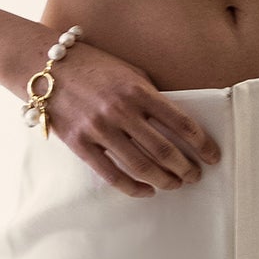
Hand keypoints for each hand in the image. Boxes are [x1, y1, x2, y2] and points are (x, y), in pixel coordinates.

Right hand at [41, 42, 222, 195]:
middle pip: (164, 150)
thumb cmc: (94, 67)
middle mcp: (121, 110)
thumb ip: (151, 97)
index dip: (202, 143)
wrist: (45, 69)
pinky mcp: (80, 144)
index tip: (213, 156)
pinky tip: (147, 190)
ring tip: (176, 184)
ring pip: (141, 166)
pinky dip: (133, 188)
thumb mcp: (129, 73)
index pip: (181, 122)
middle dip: (186, 167)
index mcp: (138, 90)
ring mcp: (99, 129)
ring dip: (164, 180)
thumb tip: (177, 125)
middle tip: (196, 175)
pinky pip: (111, 175)